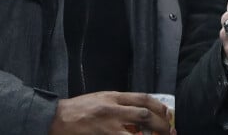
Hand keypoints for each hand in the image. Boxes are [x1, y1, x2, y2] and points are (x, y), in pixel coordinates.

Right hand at [49, 91, 173, 134]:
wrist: (58, 118)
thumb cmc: (80, 108)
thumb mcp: (102, 98)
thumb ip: (120, 103)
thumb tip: (139, 111)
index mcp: (115, 97)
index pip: (143, 98)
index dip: (158, 106)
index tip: (167, 113)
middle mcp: (114, 109)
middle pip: (144, 115)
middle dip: (160, 123)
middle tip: (170, 131)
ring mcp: (108, 126)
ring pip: (136, 132)